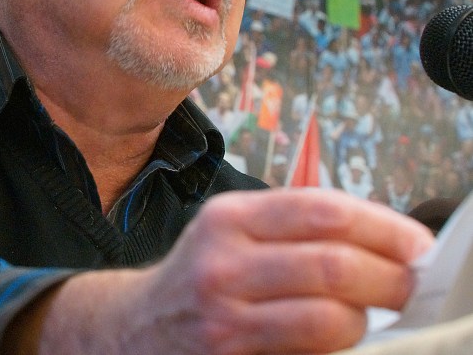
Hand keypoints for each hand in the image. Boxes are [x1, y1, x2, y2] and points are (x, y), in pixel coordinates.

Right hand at [29, 188, 433, 354]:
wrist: (137, 326)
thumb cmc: (200, 275)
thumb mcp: (231, 230)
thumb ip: (294, 225)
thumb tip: (386, 238)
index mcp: (229, 218)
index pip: (325, 211)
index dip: (384, 227)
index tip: (416, 243)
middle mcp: (222, 263)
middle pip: (334, 266)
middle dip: (390, 279)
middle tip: (405, 286)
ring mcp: (224, 317)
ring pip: (329, 319)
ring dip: (364, 321)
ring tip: (365, 316)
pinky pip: (308, 354)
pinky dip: (334, 348)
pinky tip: (331, 339)